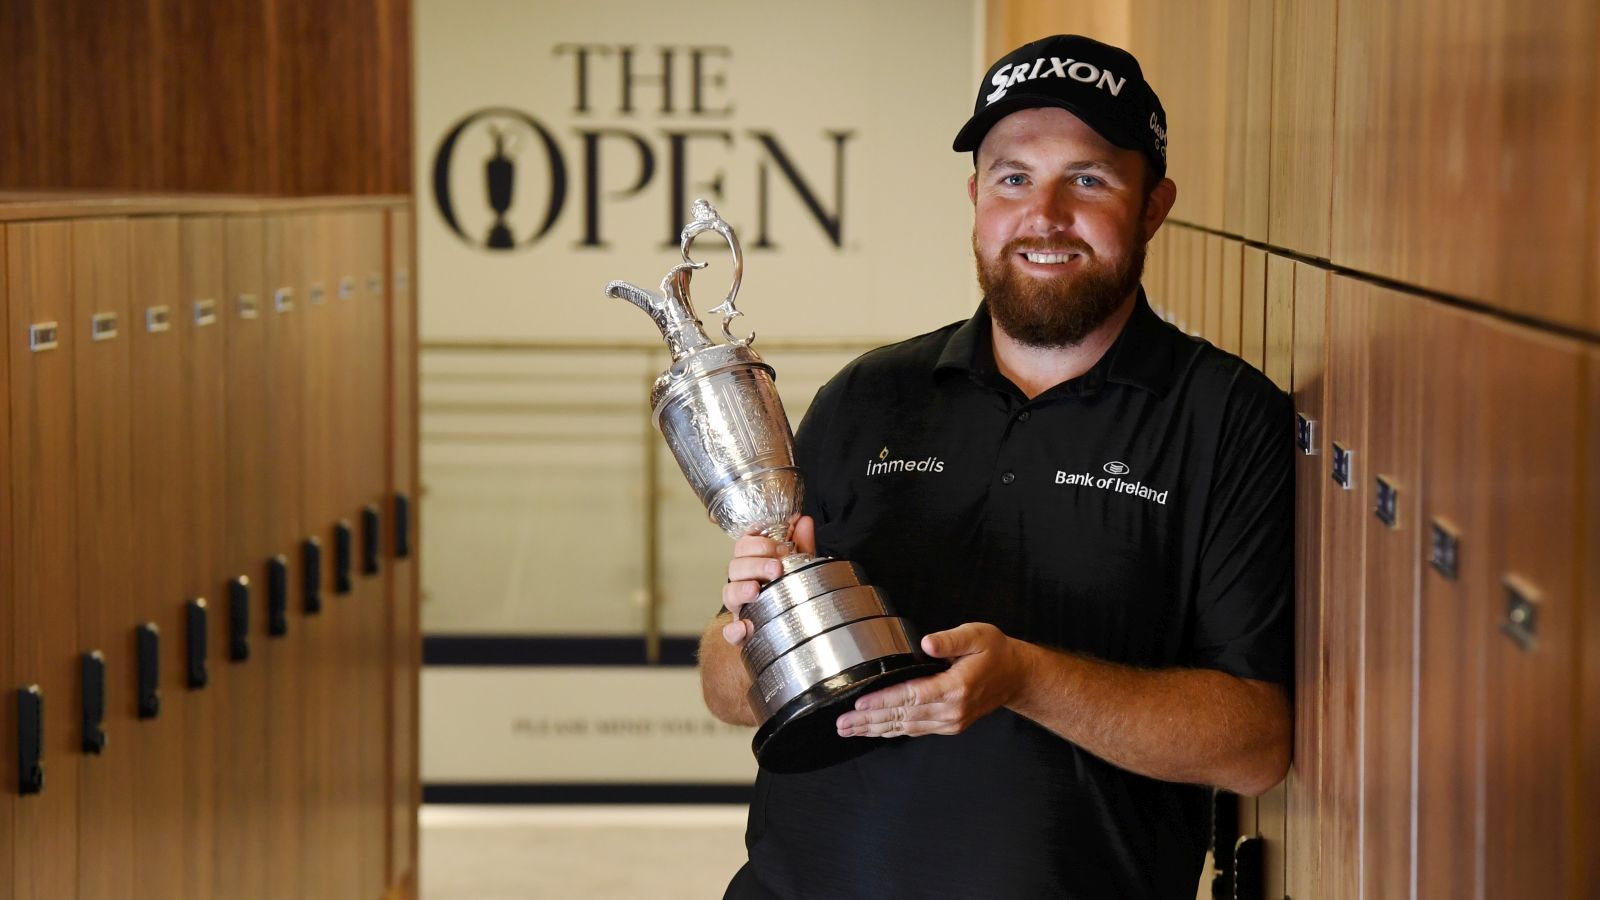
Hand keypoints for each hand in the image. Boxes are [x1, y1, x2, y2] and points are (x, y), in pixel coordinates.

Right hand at [720, 515, 815, 645]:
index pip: (744, 546)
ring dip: (741, 589)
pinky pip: (730, 632)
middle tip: (777, 568)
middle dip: (755, 564)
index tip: (779, 546)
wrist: (794, 627)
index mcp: (753, 564)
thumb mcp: (798, 566)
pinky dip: (734, 630)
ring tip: (757, 590)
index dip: (758, 542)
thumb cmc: (791, 590)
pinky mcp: (741, 632)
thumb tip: (804, 520)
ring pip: (728, 593)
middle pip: (735, 566)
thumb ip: (801, 544)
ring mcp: (739, 607)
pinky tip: (744, 628)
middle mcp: (742, 582)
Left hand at [835, 623, 1025, 737]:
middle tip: (842, 724)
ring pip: (906, 727)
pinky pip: (916, 730)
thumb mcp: (976, 635)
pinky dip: (894, 731)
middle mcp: (951, 710)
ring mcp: (950, 721)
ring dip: (877, 729)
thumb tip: (926, 643)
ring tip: (850, 731)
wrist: (1016, 676)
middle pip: (903, 716)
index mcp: (955, 687)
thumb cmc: (995, 652)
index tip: (859, 705)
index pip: (911, 696)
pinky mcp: (950, 725)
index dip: (883, 701)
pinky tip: (876, 731)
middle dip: (870, 721)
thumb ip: (950, 639)